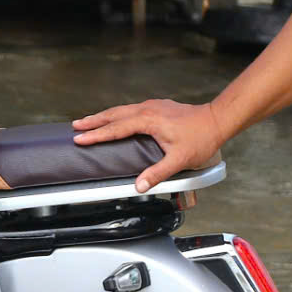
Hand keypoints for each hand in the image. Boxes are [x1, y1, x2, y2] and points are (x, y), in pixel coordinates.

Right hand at [72, 98, 225, 193]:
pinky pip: (131, 109)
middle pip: (114, 114)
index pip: (116, 128)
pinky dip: (117, 114)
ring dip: (104, 115)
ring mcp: (153, 106)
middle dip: (94, 120)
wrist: (216, 120)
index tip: (80, 138)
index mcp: (149, 121)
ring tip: (89, 121)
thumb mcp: (179, 160)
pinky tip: (115, 118)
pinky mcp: (158, 106)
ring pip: (122, 109)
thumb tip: (139, 186)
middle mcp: (148, 109)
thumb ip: (158, 173)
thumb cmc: (200, 139)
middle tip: (76, 126)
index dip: (97, 134)